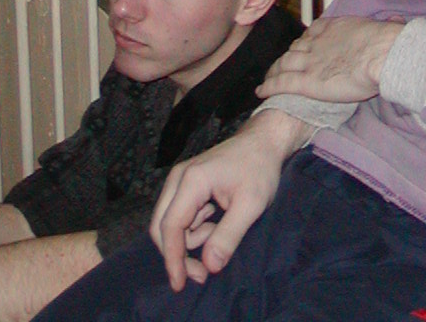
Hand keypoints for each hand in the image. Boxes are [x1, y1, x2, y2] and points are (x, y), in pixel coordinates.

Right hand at [150, 111, 310, 291]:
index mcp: (192, 180)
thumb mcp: (251, 204)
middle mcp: (179, 178)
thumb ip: (229, 236)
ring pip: (169, 223)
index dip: (173, 259)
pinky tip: (215, 222)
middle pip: (161, 226)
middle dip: (178, 254)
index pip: (170, 226)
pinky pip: (179, 215)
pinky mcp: (186, 184)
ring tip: (218, 234)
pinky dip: (193, 229)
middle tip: (202, 273)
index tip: (180, 284)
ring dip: (189, 240)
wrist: (263, 142)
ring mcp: (180, 179)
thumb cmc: (259, 169)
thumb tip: (209, 266)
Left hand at [256, 16, 403, 103]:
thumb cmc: (387, 42)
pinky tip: (261, 91)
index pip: (312, 33)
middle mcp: (317, 42)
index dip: (304, 41)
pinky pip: (282, 82)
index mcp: (334, 28)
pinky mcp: (307, 81)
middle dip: (287, 57)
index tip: (302, 47)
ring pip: (283, 64)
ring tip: (267, 80)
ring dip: (273, 71)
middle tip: (281, 66)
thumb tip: (398, 23)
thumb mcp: (382, 29)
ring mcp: (310, 61)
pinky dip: (269, 86)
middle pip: (294, 49)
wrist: (381, 54)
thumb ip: (383, 28)